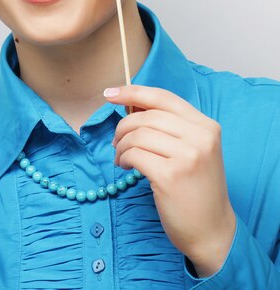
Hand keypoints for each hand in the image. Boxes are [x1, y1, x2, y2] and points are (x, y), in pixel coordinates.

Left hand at [105, 85, 235, 276]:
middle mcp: (200, 137)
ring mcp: (187, 157)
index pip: (163, 98)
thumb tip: (130, 103)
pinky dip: (123, 158)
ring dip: (121, 145)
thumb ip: (169, 125)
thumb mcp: (193, 149)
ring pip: (137, 134)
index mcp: (206, 126)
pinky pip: (134, 154)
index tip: (110, 94)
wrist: (212, 230)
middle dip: (123, 126)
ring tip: (121, 157)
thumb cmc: (196, 187)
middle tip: (116, 140)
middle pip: (146, 116)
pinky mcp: (170, 176)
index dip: (133, 92)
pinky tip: (125, 167)